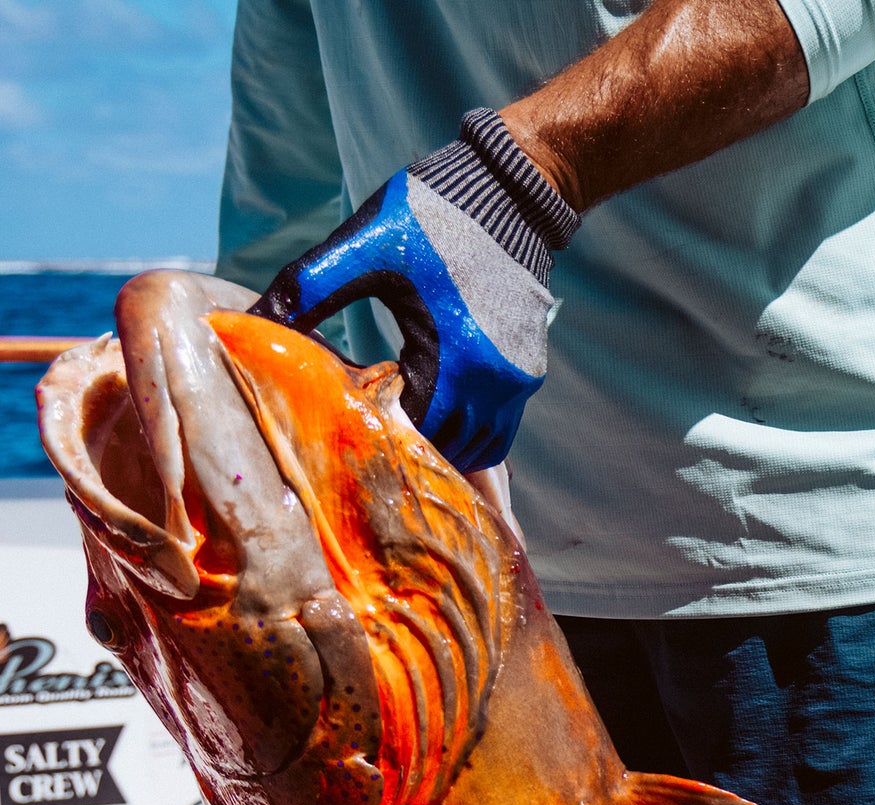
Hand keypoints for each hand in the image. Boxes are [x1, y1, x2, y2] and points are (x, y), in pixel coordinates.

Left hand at [252, 110, 577, 470]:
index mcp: (449, 360)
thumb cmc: (427, 217)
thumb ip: (308, 288)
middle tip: (372, 427)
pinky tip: (441, 412)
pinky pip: (499, 432)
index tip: (350, 420)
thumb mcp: (361, 249)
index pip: (410, 433)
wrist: (504, 193)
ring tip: (406, 424)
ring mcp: (515, 384)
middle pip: (445, 450)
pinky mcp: (528, 375)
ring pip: (478, 450)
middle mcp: (490, 384)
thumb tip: (255, 317)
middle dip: (408, 444)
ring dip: (442, 445)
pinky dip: (470, 434)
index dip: (377, 433)